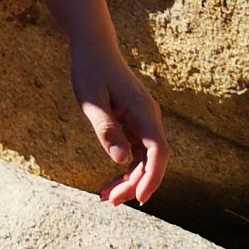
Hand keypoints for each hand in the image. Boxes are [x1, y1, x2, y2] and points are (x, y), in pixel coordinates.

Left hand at [70, 38, 166, 208]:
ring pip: (144, 159)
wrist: (94, 48)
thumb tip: (122, 160)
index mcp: (143, 111)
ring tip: (106, 197)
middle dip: (135, 184)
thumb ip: (106, 129)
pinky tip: (110, 181)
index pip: (158, 151)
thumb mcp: (91, 99)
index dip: (153, 177)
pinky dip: (125, 168)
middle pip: (152, 160)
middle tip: (109, 201)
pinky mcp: (134, 122)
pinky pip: (136, 151)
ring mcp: (143, 120)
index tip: (140, 198)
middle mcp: (149, 117)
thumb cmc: (90, 70)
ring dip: (129, 179)